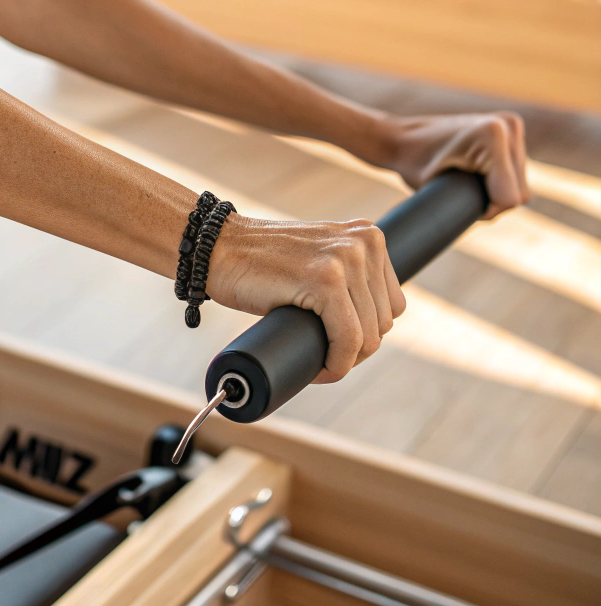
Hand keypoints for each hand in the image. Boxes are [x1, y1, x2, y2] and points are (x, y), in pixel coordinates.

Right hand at [209, 215, 404, 382]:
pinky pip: (348, 340)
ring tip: (317, 362)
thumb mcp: (316, 259)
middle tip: (323, 357)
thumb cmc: (258, 262)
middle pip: (383, 322)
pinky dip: (335, 364)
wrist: (215, 249)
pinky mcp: (325, 279)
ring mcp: (345, 258)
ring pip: (369, 336)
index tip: (337, 344)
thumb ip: (346, 276)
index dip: (366, 332)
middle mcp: (363, 242)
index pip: (391, 304)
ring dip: (344, 360)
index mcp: (368, 236)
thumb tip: (372, 325)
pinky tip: (318, 368)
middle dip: (355, 350)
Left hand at [384, 113, 529, 218]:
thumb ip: (471, 206)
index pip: (510, 198)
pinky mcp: (510, 129)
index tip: (458, 203)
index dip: (486, 211)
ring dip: (497, 192)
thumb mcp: (437, 191)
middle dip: (492, 202)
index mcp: (493, 135)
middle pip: (518, 192)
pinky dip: (500, 181)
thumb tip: (498, 215)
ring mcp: (511, 124)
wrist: (403, 138)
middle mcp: (507, 125)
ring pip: (520, 184)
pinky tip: (477, 176)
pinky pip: (516, 172)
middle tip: (459, 196)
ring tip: (465, 185)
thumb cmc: (412, 164)